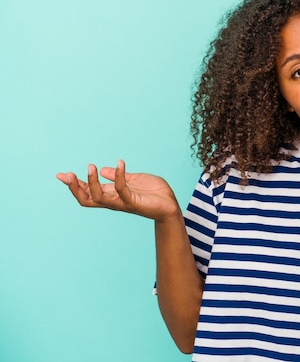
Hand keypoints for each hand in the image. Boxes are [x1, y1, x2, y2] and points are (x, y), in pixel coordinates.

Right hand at [56, 160, 180, 221]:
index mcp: (111, 195)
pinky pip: (122, 189)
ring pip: (99, 197)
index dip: (74, 185)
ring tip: (90, 166)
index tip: (62, 175)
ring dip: (92, 182)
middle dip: (75, 188)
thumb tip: (103, 169)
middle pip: (87, 199)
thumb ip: (118, 176)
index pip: (88, 192)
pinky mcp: (134, 202)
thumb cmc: (153, 193)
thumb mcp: (133, 180)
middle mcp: (114, 201)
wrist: (170, 204)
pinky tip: (121, 163)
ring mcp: (123, 202)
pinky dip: (119, 176)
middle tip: (67, 175)